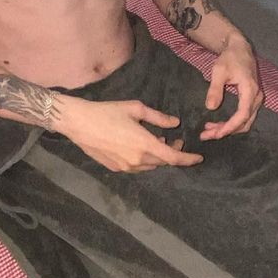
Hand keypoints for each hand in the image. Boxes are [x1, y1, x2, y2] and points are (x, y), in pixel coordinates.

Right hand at [56, 97, 203, 172]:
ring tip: (156, 140)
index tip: (199, 157)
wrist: (79, 123)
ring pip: (150, 166)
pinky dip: (144, 159)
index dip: (188, 159)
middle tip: (174, 140)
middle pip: (163, 162)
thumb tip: (175, 123)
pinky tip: (139, 146)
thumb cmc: (107, 112)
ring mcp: (126, 167)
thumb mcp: (136, 109)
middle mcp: (137, 160)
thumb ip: (158, 117)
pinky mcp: (116, 168)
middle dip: (172, 153)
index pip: (174, 158)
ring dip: (158, 157)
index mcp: (145, 144)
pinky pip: (137, 167)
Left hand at [201, 37, 262, 140]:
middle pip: (244, 123)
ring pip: (245, 122)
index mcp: (250, 90)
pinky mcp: (252, 100)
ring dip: (228, 129)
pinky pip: (244, 117)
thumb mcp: (218, 71)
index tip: (215, 134)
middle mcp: (256, 98)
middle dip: (225, 131)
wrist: (239, 49)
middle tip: (206, 135)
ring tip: (209, 131)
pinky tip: (217, 124)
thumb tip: (210, 108)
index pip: (242, 115)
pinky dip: (232, 124)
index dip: (229, 127)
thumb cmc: (229, 58)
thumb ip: (215, 89)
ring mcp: (256, 100)